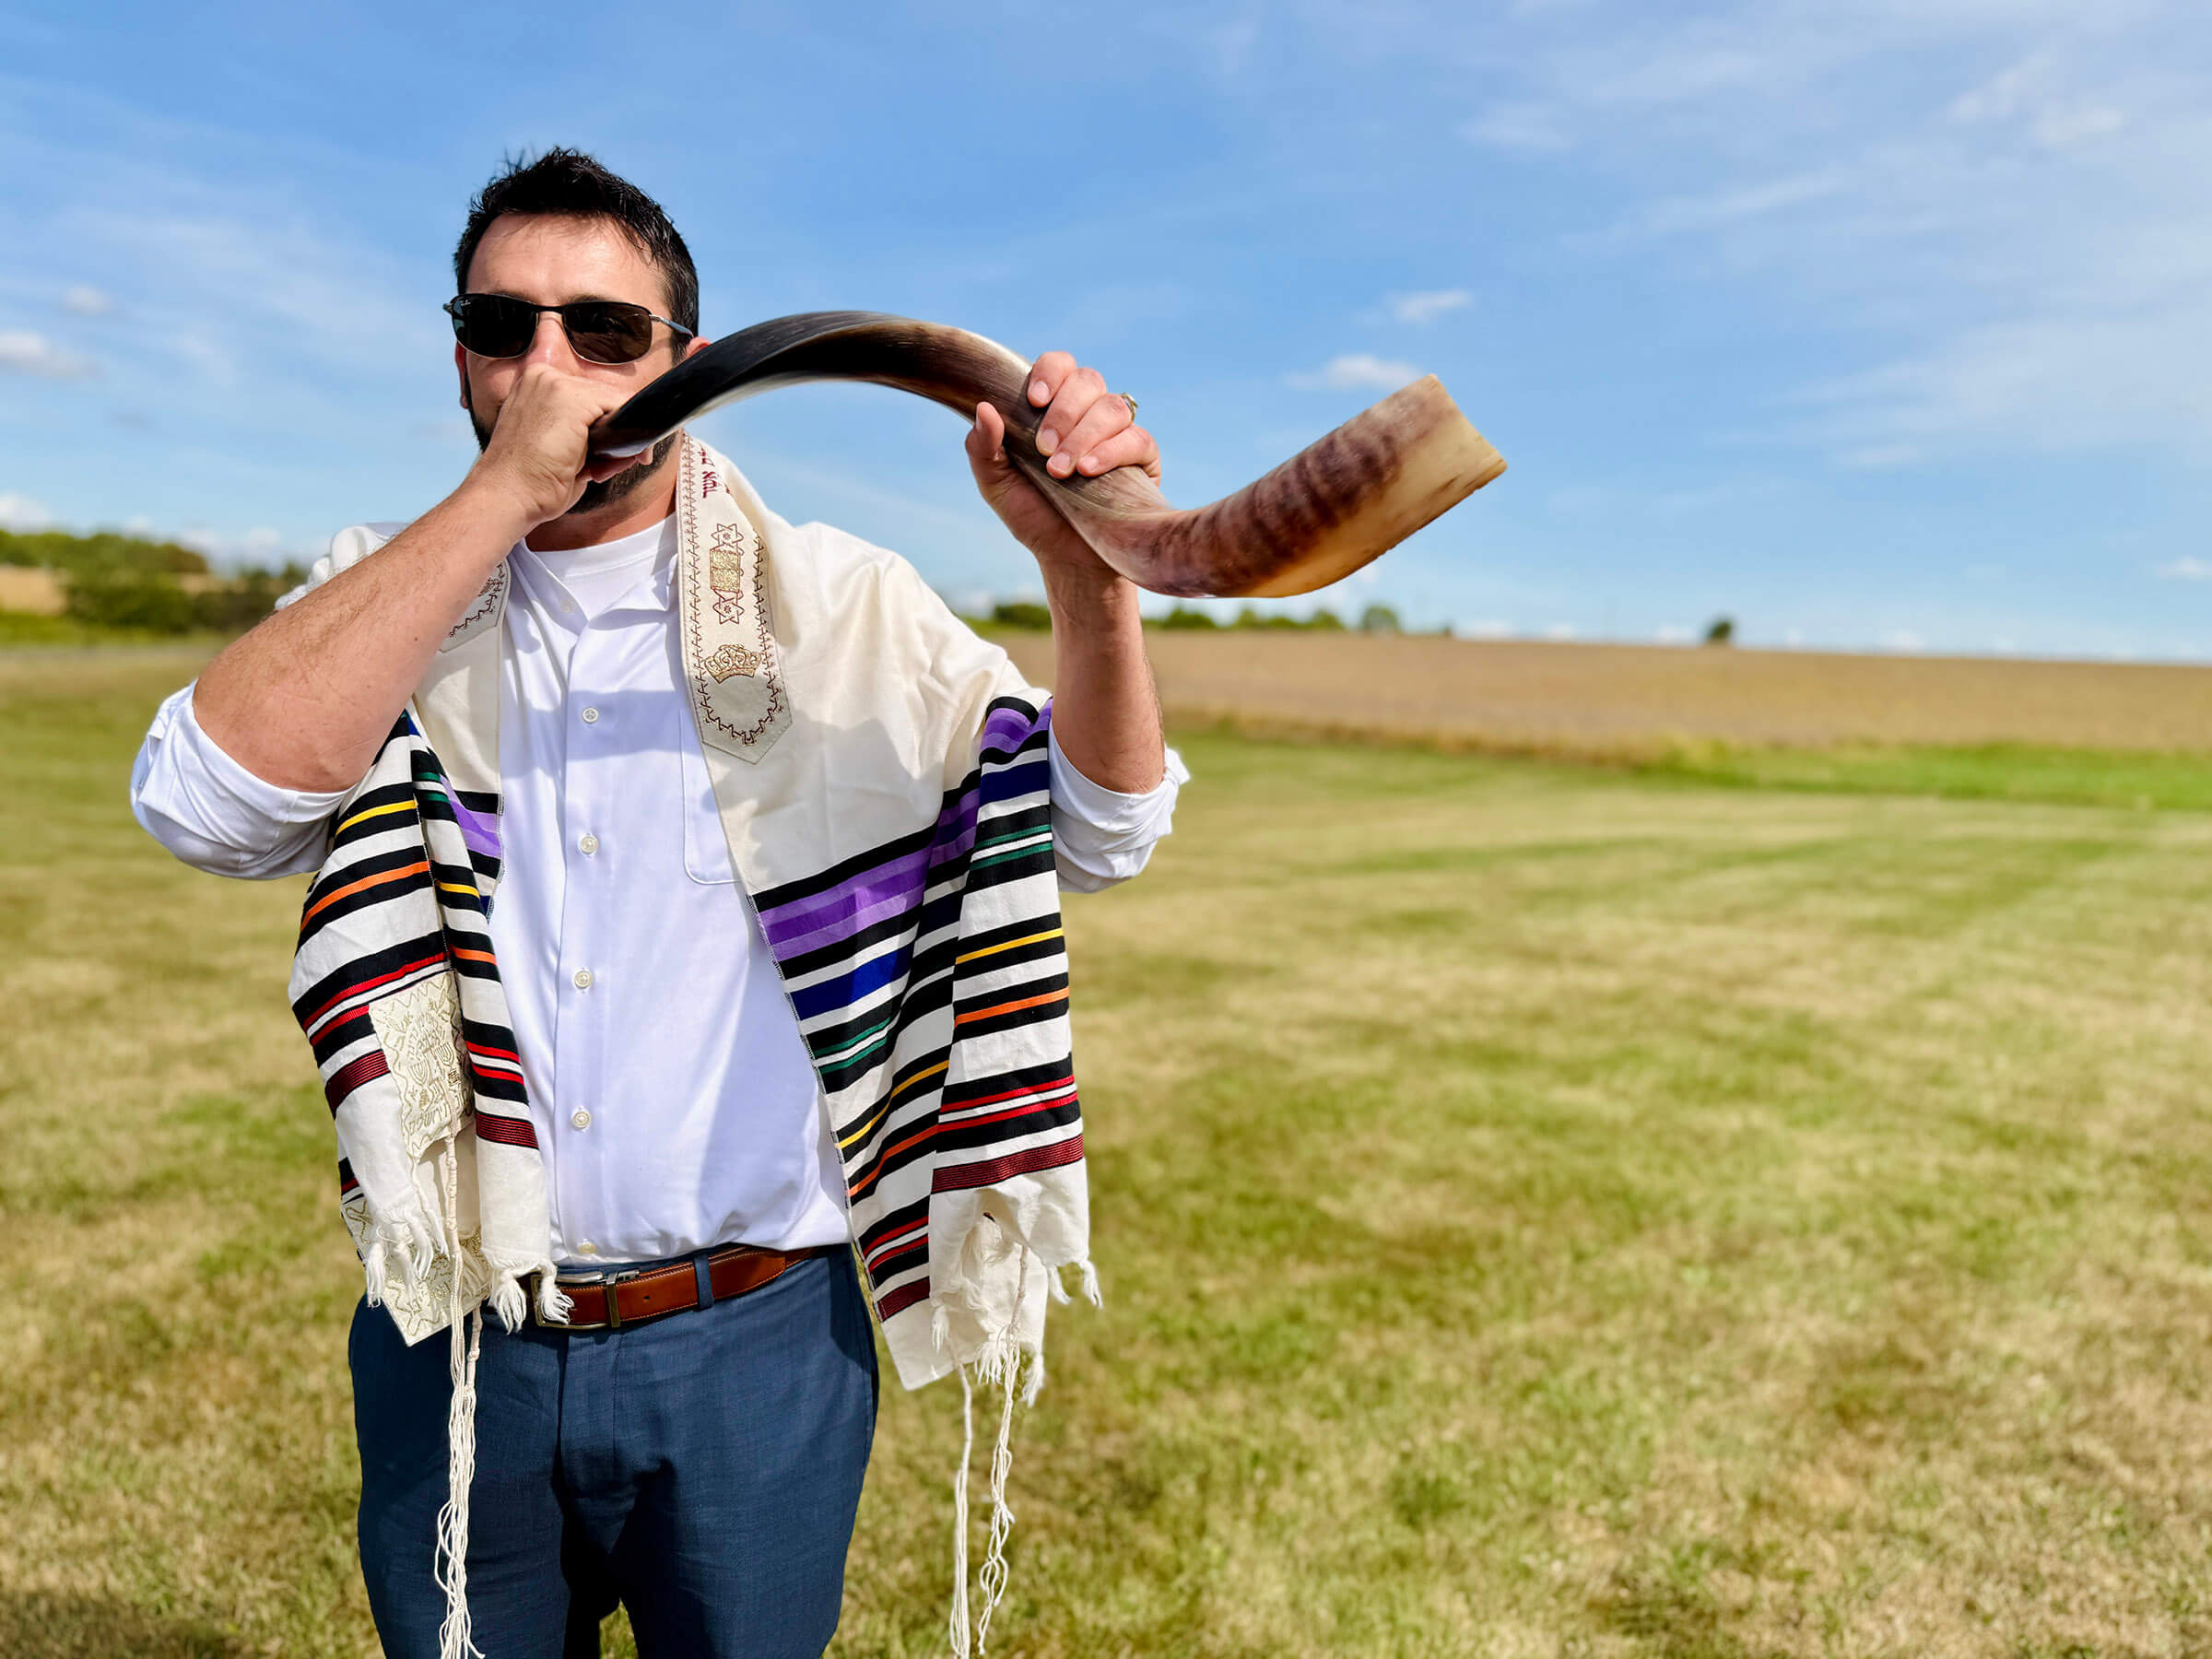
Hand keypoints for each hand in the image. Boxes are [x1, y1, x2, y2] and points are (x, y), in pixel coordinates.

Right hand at [464, 363, 649, 529]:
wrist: (506, 497)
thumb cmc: (529, 482)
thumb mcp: (557, 447)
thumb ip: (585, 434)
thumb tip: (627, 439)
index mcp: (535, 384)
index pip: (587, 396)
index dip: (602, 427)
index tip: (601, 459)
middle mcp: (543, 376)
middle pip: (603, 398)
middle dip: (612, 435)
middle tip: (599, 471)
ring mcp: (556, 384)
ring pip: (614, 404)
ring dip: (618, 442)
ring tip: (596, 472)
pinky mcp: (572, 400)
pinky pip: (621, 409)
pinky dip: (628, 439)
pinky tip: (604, 465)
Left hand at [965, 351, 1159, 580]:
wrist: (1068, 559)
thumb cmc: (1034, 516)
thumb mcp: (997, 485)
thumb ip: (983, 448)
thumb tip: (984, 408)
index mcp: (1054, 408)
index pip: (1059, 366)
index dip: (1050, 373)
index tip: (1034, 400)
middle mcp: (1089, 414)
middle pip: (1088, 380)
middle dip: (1064, 411)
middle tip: (1044, 448)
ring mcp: (1119, 434)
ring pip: (1112, 407)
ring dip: (1084, 434)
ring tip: (1062, 471)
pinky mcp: (1143, 458)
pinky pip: (1136, 439)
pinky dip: (1111, 451)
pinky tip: (1088, 471)